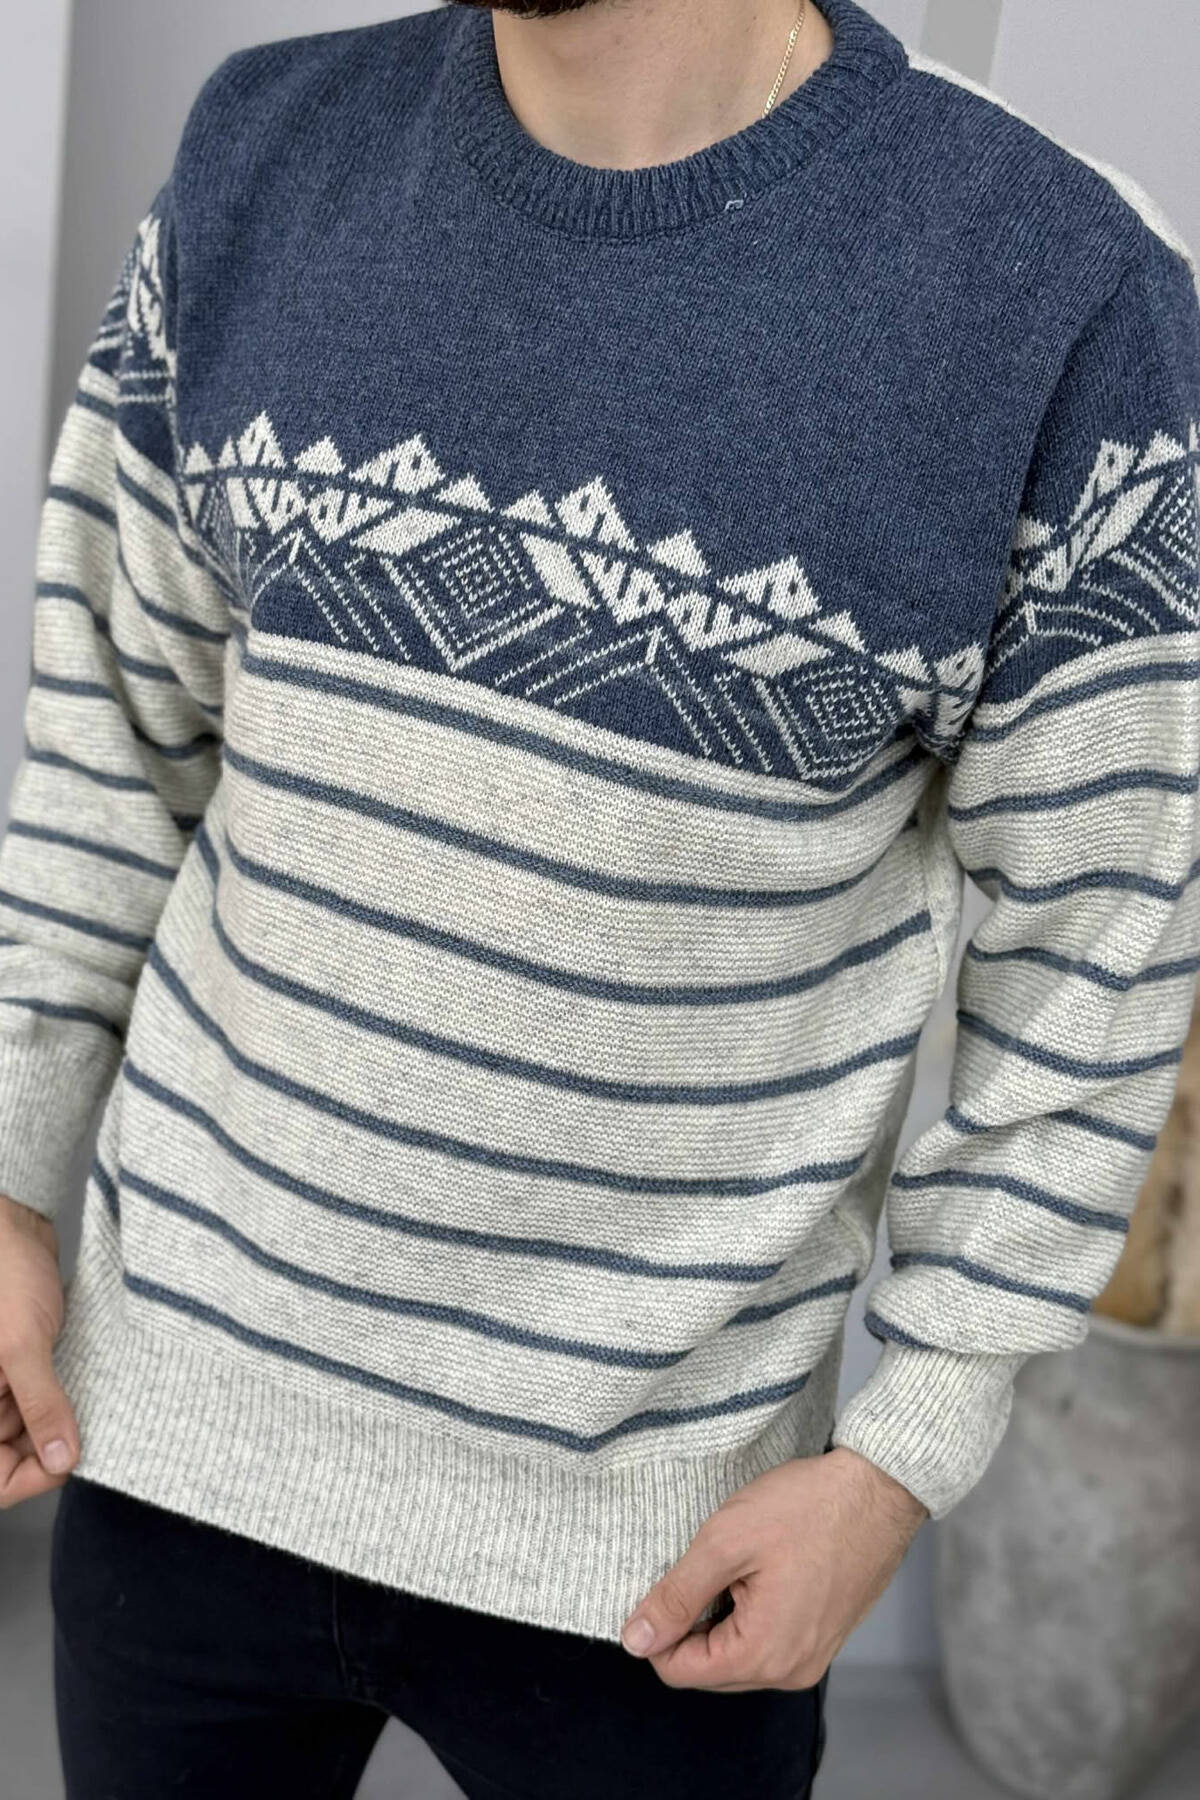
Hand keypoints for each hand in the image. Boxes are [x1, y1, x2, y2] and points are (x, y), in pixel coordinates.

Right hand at [0, 1192, 78, 1505]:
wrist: (16, 1228)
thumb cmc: (4, 1276)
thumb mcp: (21, 1344)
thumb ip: (41, 1405)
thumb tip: (62, 1458)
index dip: (26, 1478)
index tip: (67, 1459)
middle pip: (9, 1457)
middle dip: (46, 1445)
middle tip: (82, 1424)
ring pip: (27, 1432)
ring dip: (56, 1420)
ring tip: (79, 1395)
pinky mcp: (16, 1371)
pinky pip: (37, 1403)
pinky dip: (59, 1398)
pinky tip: (77, 1383)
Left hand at [619, 1447, 927, 1690]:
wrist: (878, 1490)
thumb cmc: (806, 1508)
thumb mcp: (726, 1542)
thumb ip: (677, 1596)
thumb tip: (635, 1640)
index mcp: (762, 1656)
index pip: (679, 1671)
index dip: (658, 1628)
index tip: (669, 1579)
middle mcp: (790, 1672)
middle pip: (708, 1668)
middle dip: (693, 1623)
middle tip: (708, 1565)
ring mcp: (812, 1658)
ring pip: (737, 1656)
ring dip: (722, 1616)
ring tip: (739, 1564)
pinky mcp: (823, 1638)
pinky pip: (767, 1643)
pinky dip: (750, 1614)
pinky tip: (761, 1570)